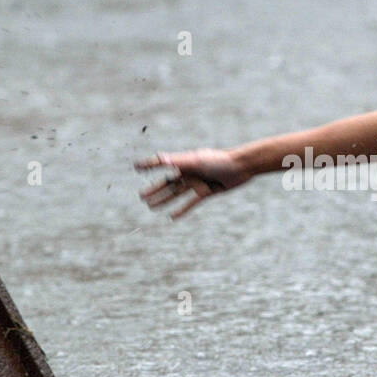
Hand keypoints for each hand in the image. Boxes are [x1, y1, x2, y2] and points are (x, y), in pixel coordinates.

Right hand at [134, 149, 251, 218]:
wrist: (241, 167)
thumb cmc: (219, 160)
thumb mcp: (197, 161)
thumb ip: (178, 161)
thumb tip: (160, 159)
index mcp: (184, 162)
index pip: (162, 163)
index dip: (149, 165)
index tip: (136, 167)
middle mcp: (189, 172)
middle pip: (167, 183)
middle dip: (154, 189)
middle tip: (141, 197)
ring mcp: (197, 182)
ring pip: (177, 194)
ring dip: (164, 200)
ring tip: (151, 207)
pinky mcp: (206, 191)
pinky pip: (191, 202)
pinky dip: (182, 210)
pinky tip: (172, 217)